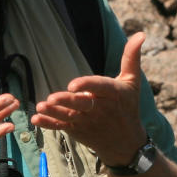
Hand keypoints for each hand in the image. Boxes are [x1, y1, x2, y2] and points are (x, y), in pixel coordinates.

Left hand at [33, 31, 150, 164]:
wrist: (126, 142)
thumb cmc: (128, 106)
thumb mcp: (132, 82)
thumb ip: (131, 57)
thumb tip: (141, 34)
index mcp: (113, 94)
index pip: (99, 88)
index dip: (86, 85)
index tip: (72, 85)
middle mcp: (100, 109)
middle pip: (81, 104)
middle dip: (67, 101)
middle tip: (52, 99)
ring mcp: (87, 121)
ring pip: (68, 116)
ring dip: (53, 113)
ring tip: (40, 107)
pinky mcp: (77, 130)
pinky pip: (61, 127)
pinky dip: (48, 124)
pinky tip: (36, 120)